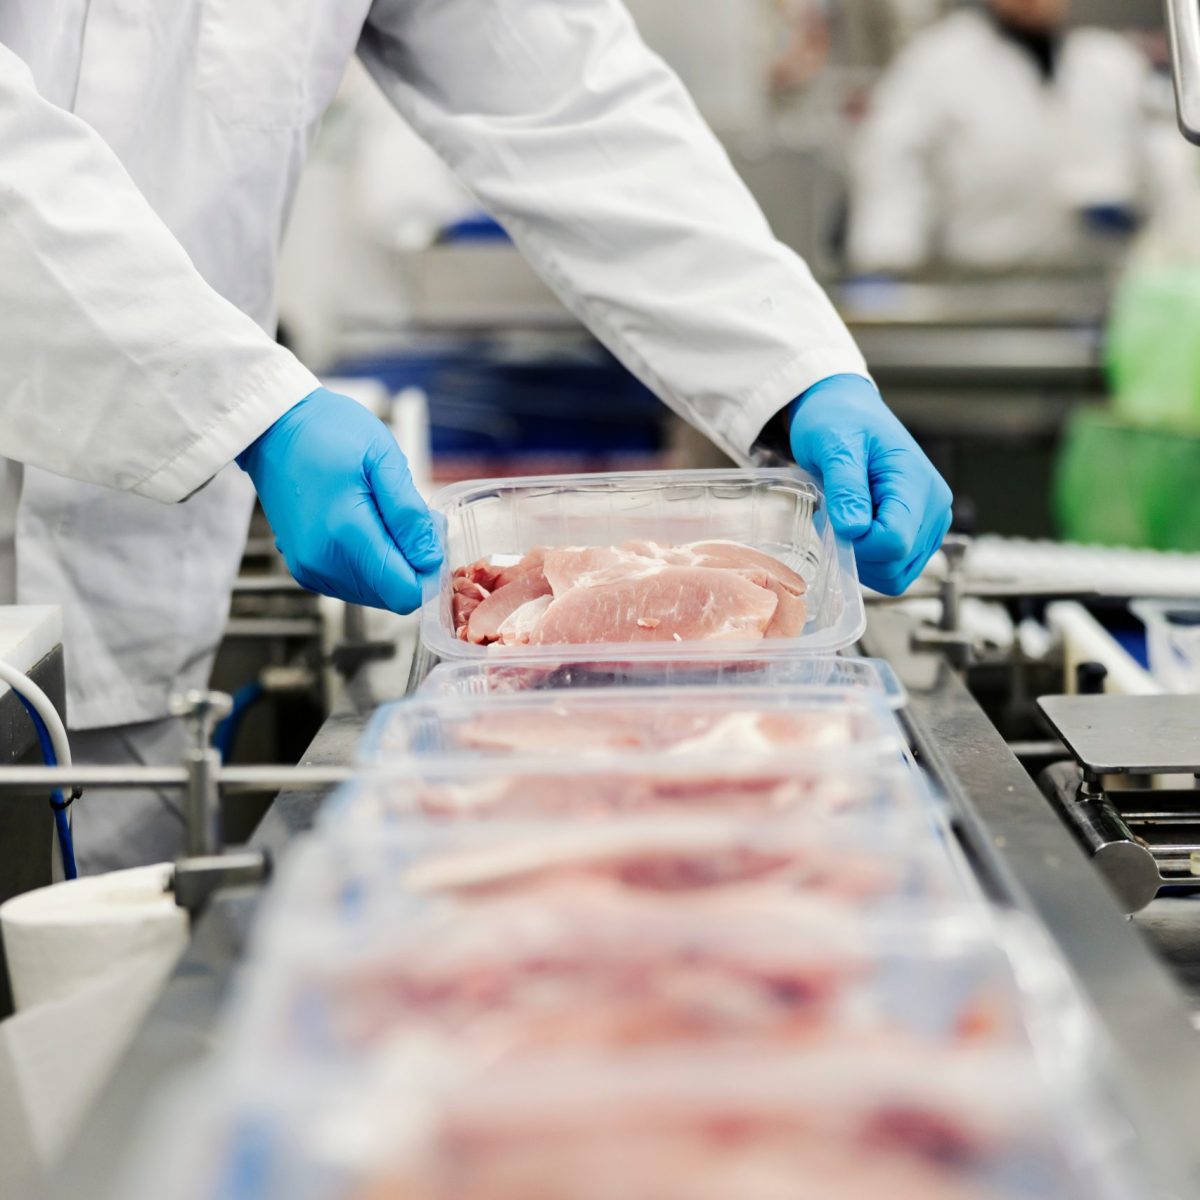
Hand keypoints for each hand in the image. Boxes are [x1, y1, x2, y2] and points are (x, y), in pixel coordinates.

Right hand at [237, 387, 442, 611]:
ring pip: (373, 592)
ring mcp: (309, 568)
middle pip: (390, 595)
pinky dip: (368, 562)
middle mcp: (323, 562)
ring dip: (389, 563)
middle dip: (410, 563)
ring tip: (383, 516)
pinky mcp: (303, 567)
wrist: (276, 426)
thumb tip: (429, 559)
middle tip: (407, 517)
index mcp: (346, 535)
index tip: (429, 536)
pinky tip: (364, 525)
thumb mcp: (383, 460)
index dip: (428, 571)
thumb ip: (409, 515)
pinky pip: (351, 583)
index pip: (404, 592)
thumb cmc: (329, 432)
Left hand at [789, 374, 951, 595]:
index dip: (858, 543)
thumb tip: (854, 530)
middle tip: (835, 515)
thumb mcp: (836, 446)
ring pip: (896, 575)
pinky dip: (868, 560)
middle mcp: (935, 509)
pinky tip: (854, 528)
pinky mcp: (919, 535)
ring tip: (845, 518)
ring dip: (861, 558)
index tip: (834, 517)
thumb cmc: (840, 423)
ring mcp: (931, 525)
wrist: (848, 413)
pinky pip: (894, 569)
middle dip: (857, 551)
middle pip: (895, 564)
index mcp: (919, 485)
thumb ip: (847, 488)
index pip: (894, 543)